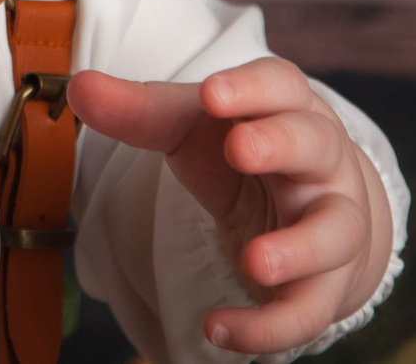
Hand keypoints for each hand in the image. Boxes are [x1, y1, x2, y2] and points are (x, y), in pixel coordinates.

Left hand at [69, 56, 390, 356]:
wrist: (306, 211)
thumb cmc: (242, 155)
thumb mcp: (191, 127)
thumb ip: (139, 110)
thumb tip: (81, 87)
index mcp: (287, 108)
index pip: (281, 85)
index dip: (251, 87)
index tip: (211, 93)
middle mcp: (321, 161)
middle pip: (316, 145)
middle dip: (281, 145)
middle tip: (242, 149)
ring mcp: (333, 222)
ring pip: (335, 232)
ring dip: (298, 248)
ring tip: (255, 261)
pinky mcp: (326, 284)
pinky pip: (309, 309)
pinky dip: (268, 326)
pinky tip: (220, 330)